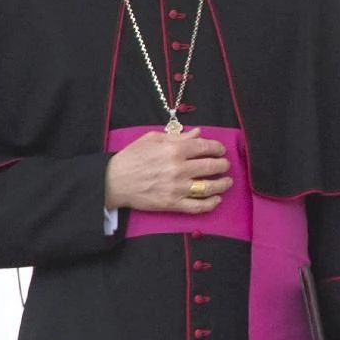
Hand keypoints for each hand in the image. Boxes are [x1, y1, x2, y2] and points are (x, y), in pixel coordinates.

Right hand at [103, 130, 230, 213]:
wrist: (112, 181)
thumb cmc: (131, 157)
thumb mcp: (152, 139)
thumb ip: (178, 136)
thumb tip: (198, 133)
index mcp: (174, 150)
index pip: (206, 147)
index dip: (218, 148)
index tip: (220, 150)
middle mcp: (178, 169)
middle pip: (212, 166)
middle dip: (223, 165)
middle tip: (224, 165)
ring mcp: (176, 188)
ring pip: (209, 187)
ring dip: (223, 184)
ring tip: (227, 181)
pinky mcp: (172, 204)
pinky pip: (197, 206)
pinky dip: (211, 203)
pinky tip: (217, 199)